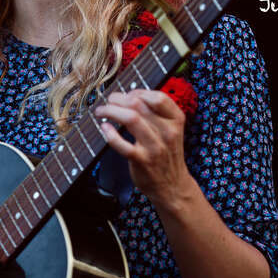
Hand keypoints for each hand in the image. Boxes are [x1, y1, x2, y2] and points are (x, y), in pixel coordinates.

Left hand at [95, 89, 195, 211]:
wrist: (173, 186)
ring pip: (130, 118)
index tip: (126, 95)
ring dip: (110, 111)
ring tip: (101, 111)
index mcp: (176, 120)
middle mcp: (168, 132)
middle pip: (139, 104)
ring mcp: (155, 147)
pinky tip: (104, 128)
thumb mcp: (171, 130)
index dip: (138, 92)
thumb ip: (156, 113)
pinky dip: (109, 133)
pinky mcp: (142, 160)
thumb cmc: (167, 153)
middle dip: (118, 99)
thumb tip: (128, 95)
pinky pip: (121, 144)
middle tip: (109, 101)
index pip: (158, 97)